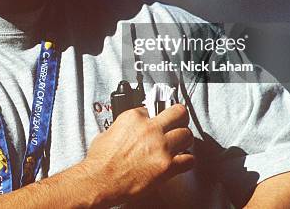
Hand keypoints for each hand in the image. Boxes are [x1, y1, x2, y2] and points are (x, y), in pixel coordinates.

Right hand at [80, 104, 194, 205]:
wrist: (100, 180)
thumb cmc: (100, 160)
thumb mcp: (107, 132)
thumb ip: (123, 127)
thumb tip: (128, 131)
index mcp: (134, 118)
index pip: (152, 109)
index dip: (153, 117)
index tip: (154, 121)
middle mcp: (150, 129)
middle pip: (178, 113)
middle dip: (180, 116)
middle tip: (180, 120)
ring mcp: (161, 147)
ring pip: (187, 135)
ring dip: (184, 139)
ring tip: (181, 142)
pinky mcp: (167, 166)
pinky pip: (189, 160)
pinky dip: (187, 160)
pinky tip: (182, 161)